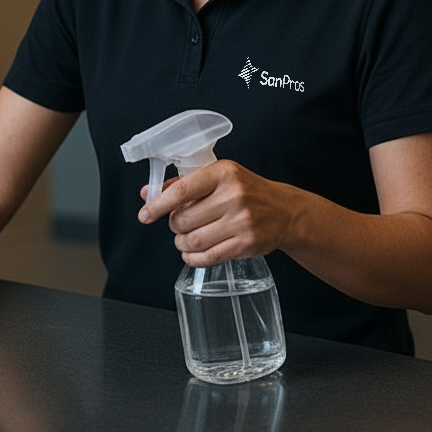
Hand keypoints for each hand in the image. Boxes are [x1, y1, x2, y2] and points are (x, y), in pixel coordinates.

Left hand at [137, 160, 297, 266]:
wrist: (286, 211)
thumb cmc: (247, 192)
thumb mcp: (218, 178)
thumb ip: (182, 184)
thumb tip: (148, 193)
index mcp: (223, 173)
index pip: (181, 190)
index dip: (158, 205)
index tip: (145, 214)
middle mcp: (233, 195)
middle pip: (183, 219)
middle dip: (174, 226)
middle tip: (180, 224)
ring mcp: (241, 221)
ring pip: (192, 241)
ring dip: (182, 244)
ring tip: (187, 239)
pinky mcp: (246, 243)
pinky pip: (208, 257)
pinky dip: (193, 258)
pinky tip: (192, 254)